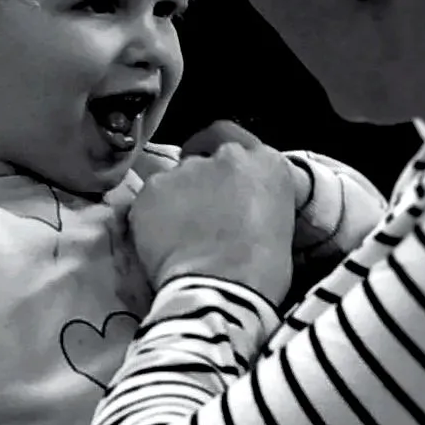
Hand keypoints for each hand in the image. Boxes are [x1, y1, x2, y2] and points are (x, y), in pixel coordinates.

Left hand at [127, 136, 294, 304]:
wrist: (221, 289)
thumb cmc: (260, 271)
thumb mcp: (277, 222)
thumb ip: (254, 196)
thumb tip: (236, 205)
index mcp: (265, 163)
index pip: (229, 135)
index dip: (211, 147)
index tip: (204, 162)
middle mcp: (225, 157)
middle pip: (198, 158)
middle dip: (194, 181)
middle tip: (194, 213)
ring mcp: (185, 170)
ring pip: (171, 179)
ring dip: (172, 200)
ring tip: (176, 235)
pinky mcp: (152, 189)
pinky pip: (147, 200)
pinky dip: (150, 217)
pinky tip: (160, 242)